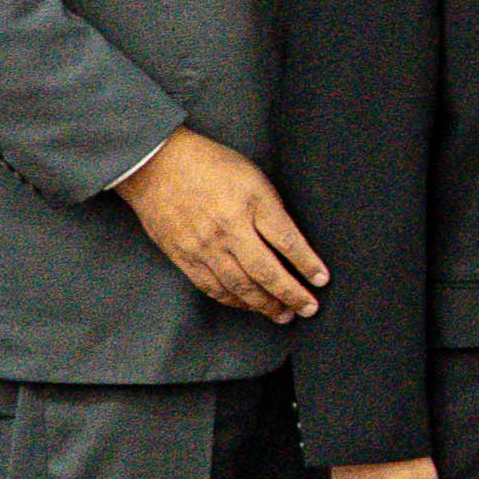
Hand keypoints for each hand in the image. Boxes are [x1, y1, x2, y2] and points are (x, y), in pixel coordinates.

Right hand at [118, 130, 324, 318]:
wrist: (156, 165)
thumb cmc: (209, 165)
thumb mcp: (253, 177)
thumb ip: (271, 210)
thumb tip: (289, 244)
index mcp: (251, 203)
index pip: (288, 243)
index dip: (308, 265)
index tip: (321, 279)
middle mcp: (229, 229)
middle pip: (266, 272)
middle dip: (292, 295)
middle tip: (308, 308)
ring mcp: (204, 246)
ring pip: (240, 287)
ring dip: (265, 305)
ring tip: (283, 314)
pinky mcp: (184, 257)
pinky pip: (213, 287)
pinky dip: (234, 301)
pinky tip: (249, 305)